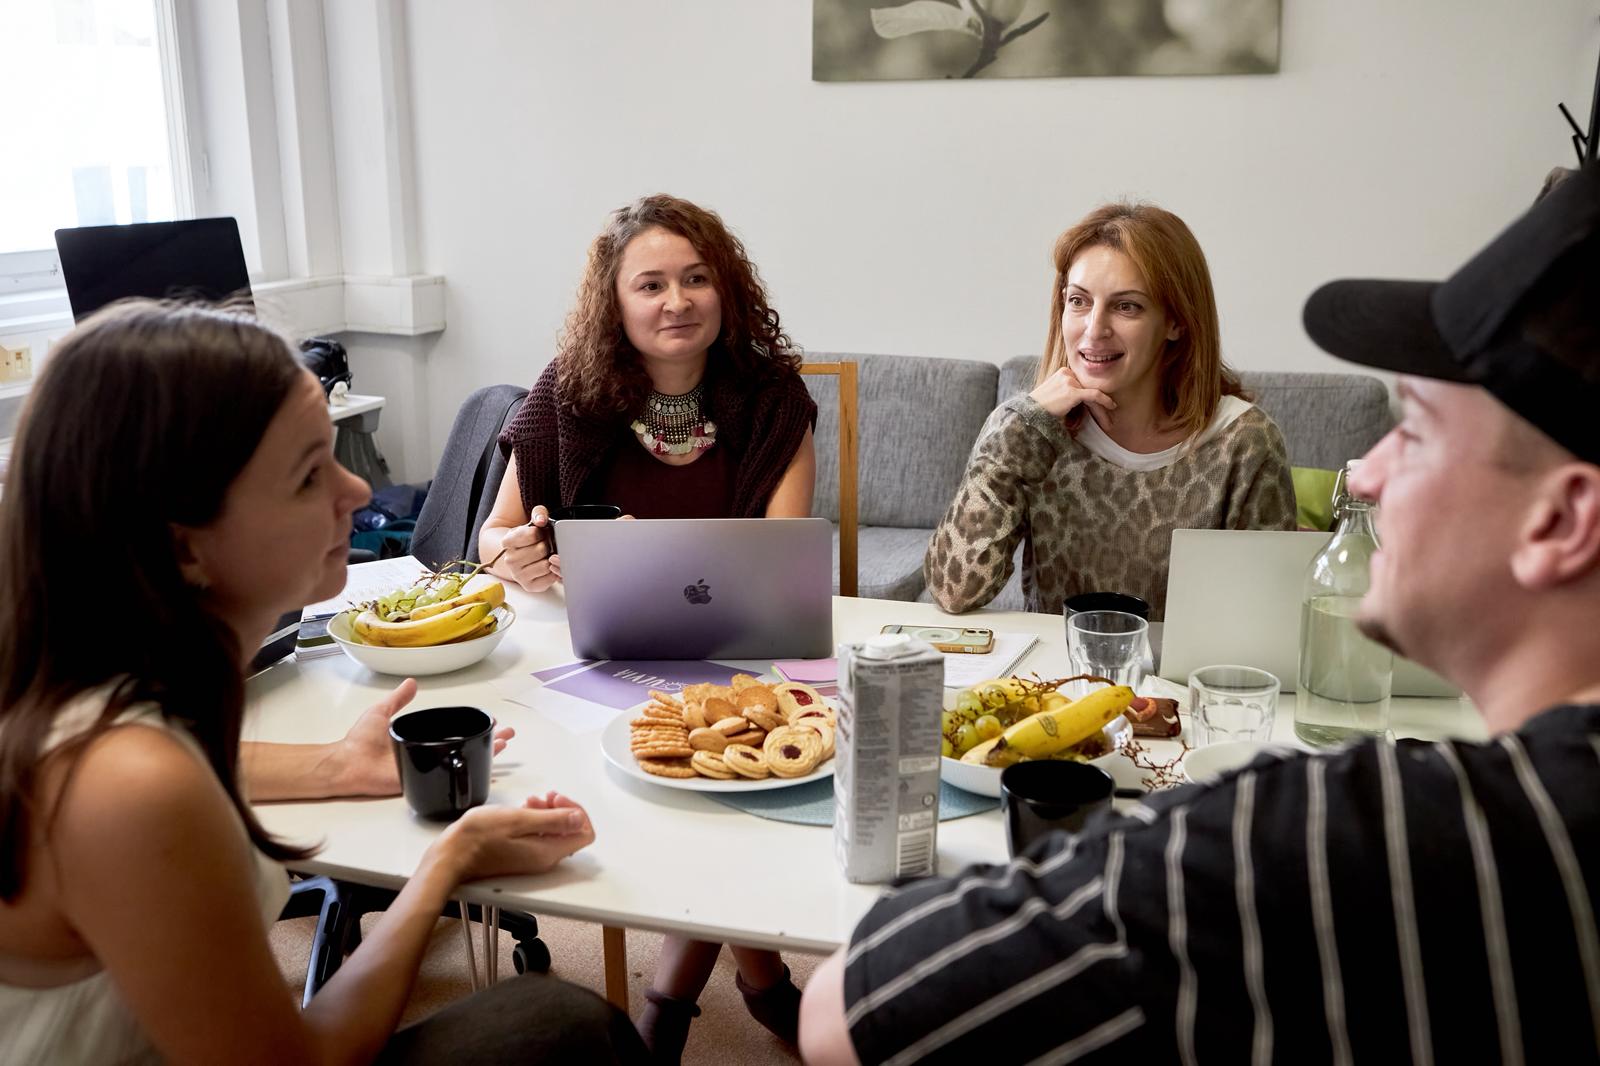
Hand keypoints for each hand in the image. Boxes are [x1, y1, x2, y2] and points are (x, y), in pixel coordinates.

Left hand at [332, 679, 513, 796]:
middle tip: (506, 735)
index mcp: (420, 739)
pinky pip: (445, 778)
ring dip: (484, 756)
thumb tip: (411, 683)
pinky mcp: (420, 780)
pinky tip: (481, 771)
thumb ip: (397, 699)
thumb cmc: (359, 741)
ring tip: (501, 747)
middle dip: (488, 741)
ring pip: (461, 762)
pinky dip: (464, 776)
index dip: (472, 726)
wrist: (347, 762)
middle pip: (464, 747)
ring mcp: (425, 768)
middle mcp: (426, 754)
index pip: (453, 732)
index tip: (490, 720)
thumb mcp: (381, 712)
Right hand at [434, 791, 594, 881]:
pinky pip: (539, 836)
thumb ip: (552, 820)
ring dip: (547, 812)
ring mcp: (533, 858)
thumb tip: (580, 819)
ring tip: (529, 801)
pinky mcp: (522, 855)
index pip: (584, 833)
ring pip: (554, 831)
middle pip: (570, 831)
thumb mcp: (518, 820)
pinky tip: (522, 810)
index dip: (577, 812)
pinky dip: (535, 820)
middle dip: (561, 809)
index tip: (558, 799)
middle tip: (543, 797)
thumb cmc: (478, 837)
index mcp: (547, 852)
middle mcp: (544, 859)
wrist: (452, 855)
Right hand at [497, 506, 560, 592]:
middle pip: (541, 550)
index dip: (540, 533)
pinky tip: (547, 567)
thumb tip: (541, 520)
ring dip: (550, 559)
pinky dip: (553, 572)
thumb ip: (538, 514)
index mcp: (507, 542)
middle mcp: (509, 560)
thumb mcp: (531, 523)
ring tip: (544, 556)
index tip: (538, 534)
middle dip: (546, 546)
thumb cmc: (528, 539)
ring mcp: (518, 575)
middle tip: (543, 546)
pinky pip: (550, 578)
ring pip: (546, 565)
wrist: (518, 557)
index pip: (533, 534)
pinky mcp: (529, 586)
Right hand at [1028, 367, 1115, 419]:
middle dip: (1099, 406)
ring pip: (1092, 395)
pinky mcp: (1072, 391)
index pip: (1084, 386)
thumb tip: (1086, 407)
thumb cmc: (1040, 410)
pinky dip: (1104, 401)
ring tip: (1108, 423)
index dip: (1094, 400)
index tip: (1101, 411)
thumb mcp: (1056, 398)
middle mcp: (1067, 373)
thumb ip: (1071, 397)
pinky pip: (1093, 395)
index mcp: (1063, 373)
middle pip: (1089, 390)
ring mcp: (1069, 381)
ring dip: (1101, 410)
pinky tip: (1112, 406)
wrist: (1027, 414)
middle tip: (1107, 420)